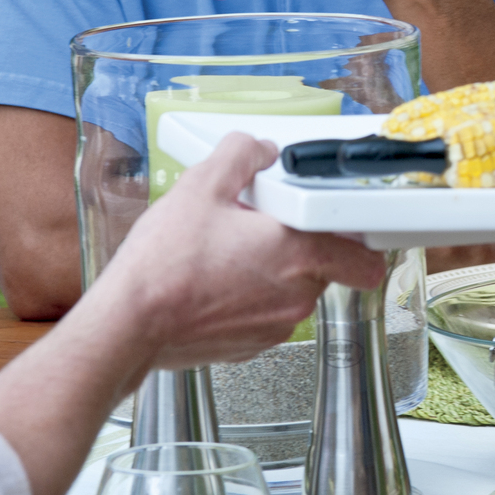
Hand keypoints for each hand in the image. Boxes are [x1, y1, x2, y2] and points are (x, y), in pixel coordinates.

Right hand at [97, 132, 386, 368]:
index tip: (338, 222)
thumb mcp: (201, 187)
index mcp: (299, 255)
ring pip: (294, 291)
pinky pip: (266, 313)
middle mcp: (297, 297)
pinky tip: (216, 280)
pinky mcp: (251, 346)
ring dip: (272, 271)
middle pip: (325, 267)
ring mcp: (275, 326)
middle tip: (262, 225)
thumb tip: (258, 148)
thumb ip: (240, 156)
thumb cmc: (164, 266)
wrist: (128, 325)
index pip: (367, 259)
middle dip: (300, 244)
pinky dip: (250, 297)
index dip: (357, 237)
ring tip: (229, 252)